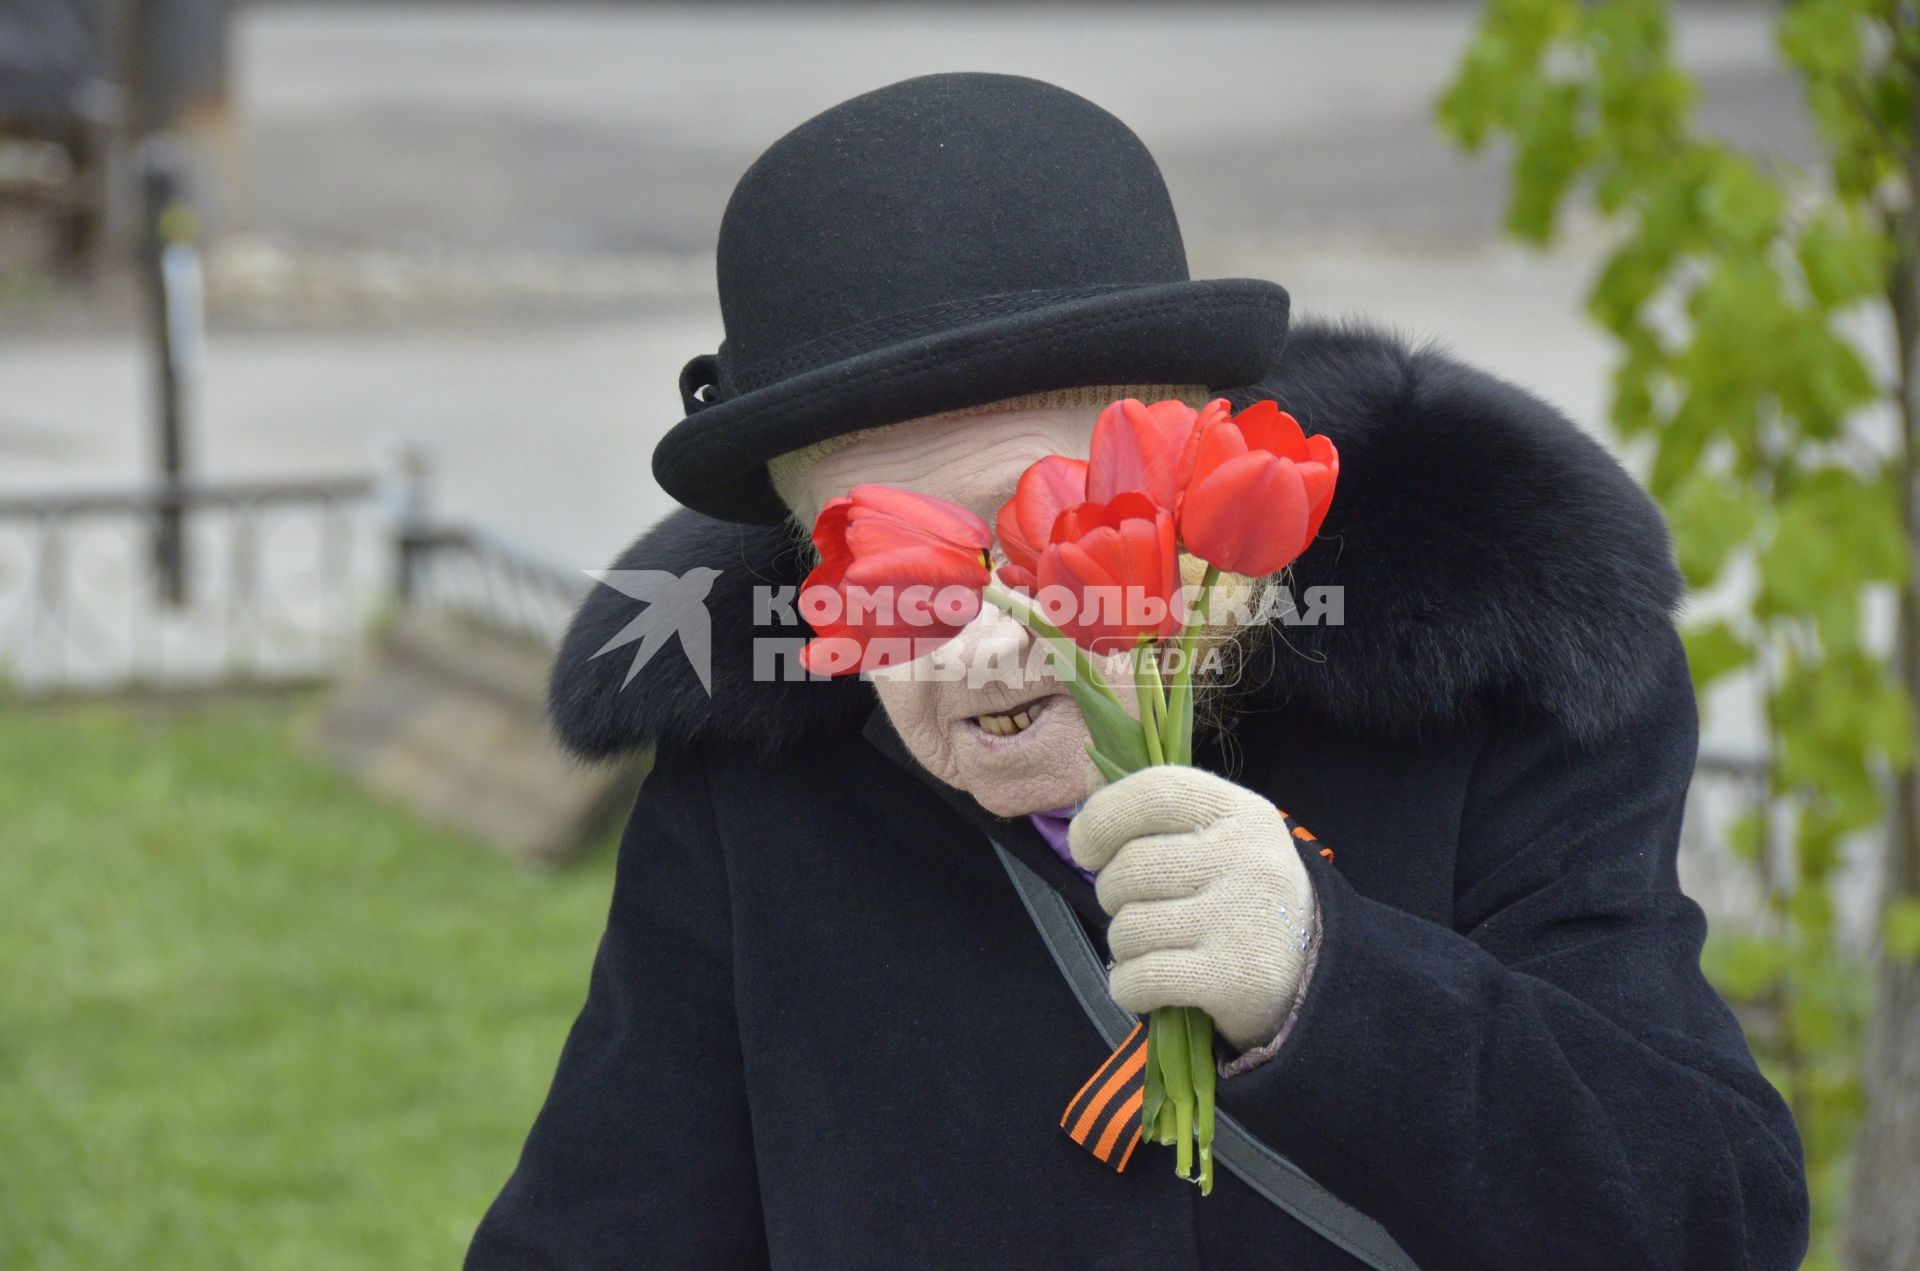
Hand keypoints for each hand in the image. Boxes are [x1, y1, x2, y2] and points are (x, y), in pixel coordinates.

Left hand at [1067, 766, 1316, 1051]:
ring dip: (1124, 946)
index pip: (1154, 791)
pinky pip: (1142, 977)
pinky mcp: (1235, 976)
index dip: (1103, 817)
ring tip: (1155, 946)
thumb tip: (1090, 777)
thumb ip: (1152, 807)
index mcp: (1240, 813)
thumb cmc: (1241, 896)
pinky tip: (1147, 983)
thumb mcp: (1215, 838)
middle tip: (1140, 908)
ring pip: (1129, 927)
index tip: (1087, 847)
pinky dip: (1129, 986)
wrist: (1311, 975)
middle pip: (1129, 868)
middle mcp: (1246, 857)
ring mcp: (1242, 917)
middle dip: (1114, 895)